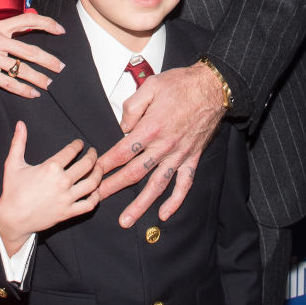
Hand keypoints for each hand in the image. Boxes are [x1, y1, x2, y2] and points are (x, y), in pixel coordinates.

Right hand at [0, 12, 64, 96]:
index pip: (27, 20)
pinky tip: (32, 94)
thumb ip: (0, 37)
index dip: (47, 24)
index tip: (61, 30)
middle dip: (49, 60)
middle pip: (30, 49)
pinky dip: (24, 90)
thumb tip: (20, 41)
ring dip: (39, 78)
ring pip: (22, 68)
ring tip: (48, 84)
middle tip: (61, 67)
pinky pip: (10, 83)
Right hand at [0, 121, 101, 255]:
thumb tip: (20, 124)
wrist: (13, 218)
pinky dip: (96, 197)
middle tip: (93, 152)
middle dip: (92, 156)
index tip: (80, 144)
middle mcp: (62, 182)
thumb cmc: (13, 190)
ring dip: (98, 173)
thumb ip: (18, 142)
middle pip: (86, 165)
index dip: (78, 145)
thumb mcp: (13, 164)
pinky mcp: (68, 212)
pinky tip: (96, 191)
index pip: (71, 151)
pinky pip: (89, 204)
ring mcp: (67, 198)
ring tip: (99, 167)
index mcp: (51, 168)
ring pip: (92, 183)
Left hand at [97, 63, 224, 226]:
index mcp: (151, 128)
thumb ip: (132, 106)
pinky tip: (164, 214)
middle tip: (97, 197)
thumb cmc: (180, 84)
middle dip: (114, 187)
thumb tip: (123, 127)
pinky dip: (175, 201)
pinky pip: (184, 184)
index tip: (94, 172)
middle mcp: (164, 146)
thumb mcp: (150, 85)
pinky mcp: (192, 158)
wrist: (212, 88)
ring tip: (126, 220)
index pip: (123, 151)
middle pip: (135, 173)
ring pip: (157, 185)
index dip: (107, 163)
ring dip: (141, 204)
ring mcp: (179, 155)